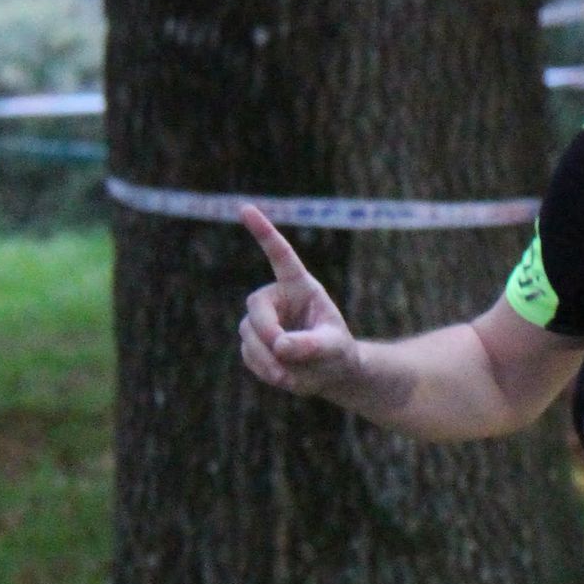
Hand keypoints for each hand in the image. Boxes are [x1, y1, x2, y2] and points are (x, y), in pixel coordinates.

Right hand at [238, 207, 359, 398]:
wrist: (329, 371)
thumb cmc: (337, 351)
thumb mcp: (335, 348)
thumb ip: (313, 346)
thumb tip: (281, 346)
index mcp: (299, 286)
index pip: (280, 255)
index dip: (264, 232)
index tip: (245, 208)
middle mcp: (276, 298)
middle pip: (256, 307)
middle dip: (267, 332)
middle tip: (283, 352)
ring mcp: (260, 320)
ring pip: (248, 334)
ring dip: (268, 359)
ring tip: (292, 375)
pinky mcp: (252, 342)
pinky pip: (248, 355)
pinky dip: (264, 369)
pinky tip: (283, 376)